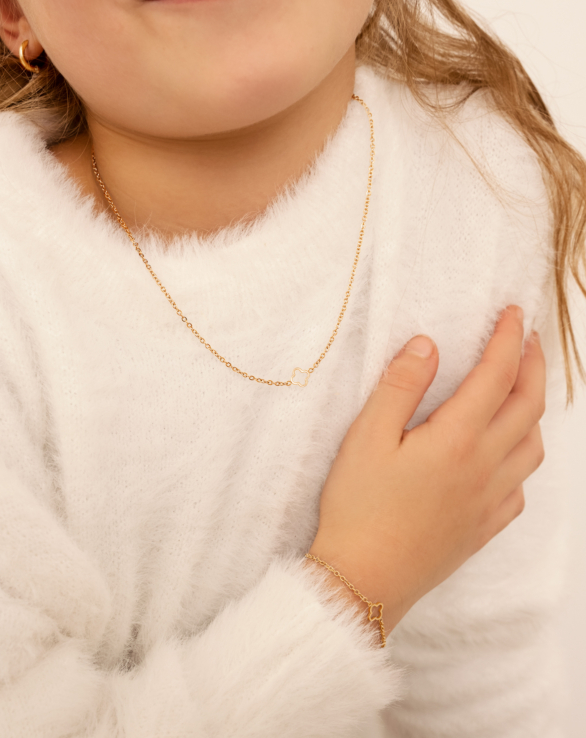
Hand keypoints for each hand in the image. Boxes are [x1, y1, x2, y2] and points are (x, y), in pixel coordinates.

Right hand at [307, 306, 545, 634]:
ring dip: (534, 409)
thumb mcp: (366, 437)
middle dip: (533, 365)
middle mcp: (484, 467)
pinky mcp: (484, 527)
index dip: (509, 339)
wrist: (364, 580)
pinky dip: (524, 456)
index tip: (513, 313)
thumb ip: (401, 387)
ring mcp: (489, 500)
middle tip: (527, 338)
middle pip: (528, 406)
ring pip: (534, 446)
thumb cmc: (358, 508)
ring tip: (520, 390)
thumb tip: (429, 344)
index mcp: (456, 439)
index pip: (497, 375)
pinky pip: (522, 484)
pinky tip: (506, 454)